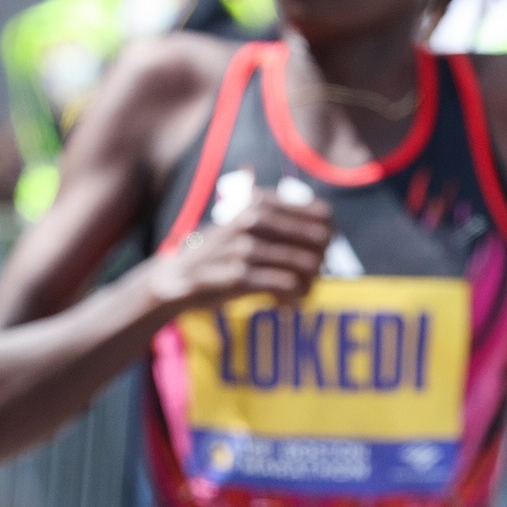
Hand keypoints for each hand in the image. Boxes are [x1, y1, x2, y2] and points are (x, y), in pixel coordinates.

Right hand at [143, 197, 333, 313]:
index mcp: (259, 203)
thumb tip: (327, 222)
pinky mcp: (238, 275)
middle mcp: (253, 220)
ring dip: (309, 283)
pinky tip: (284, 303)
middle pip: (318, 239)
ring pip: (305, 263)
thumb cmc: (218, 252)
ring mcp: (245, 247)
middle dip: (321, 261)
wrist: (177, 277)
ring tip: (299, 292)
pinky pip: (285, 285)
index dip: (329, 235)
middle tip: (311, 276)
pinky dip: (292, 296)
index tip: (319, 252)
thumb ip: (276, 216)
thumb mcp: (241, 221)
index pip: (321, 214)